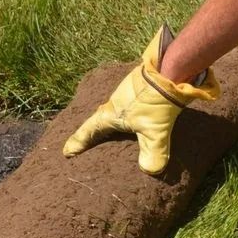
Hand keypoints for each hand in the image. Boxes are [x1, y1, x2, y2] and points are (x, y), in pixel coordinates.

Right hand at [62, 25, 219, 174]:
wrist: (170, 67)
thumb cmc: (156, 99)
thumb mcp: (155, 129)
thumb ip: (153, 151)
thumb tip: (151, 169)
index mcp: (110, 114)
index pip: (90, 131)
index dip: (79, 142)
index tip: (67, 152)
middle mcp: (114, 103)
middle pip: (99, 120)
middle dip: (92, 132)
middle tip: (85, 142)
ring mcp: (127, 94)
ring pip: (113, 111)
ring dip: (110, 120)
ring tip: (110, 131)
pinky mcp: (140, 88)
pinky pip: (128, 105)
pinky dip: (127, 114)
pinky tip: (135, 116)